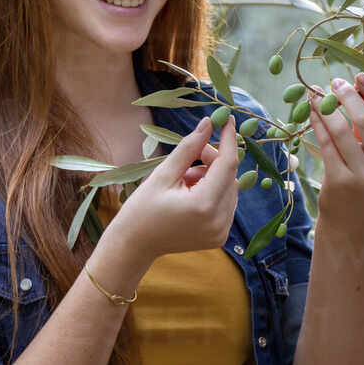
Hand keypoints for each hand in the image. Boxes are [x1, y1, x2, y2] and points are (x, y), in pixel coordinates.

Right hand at [109, 115, 238, 262]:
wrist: (134, 246)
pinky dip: (213, 191)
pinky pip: (226, 203)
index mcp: (204, 206)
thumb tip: (208, 123)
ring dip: (212, 176)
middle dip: (213, 159)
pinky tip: (190, 194)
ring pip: (229, 188)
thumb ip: (189, 147)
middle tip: (191, 154)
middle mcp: (218, 221)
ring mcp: (221, 232)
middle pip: (229, 175)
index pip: (227, 164)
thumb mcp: (163, 173)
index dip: (229, 139)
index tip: (228, 118)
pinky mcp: (220, 236)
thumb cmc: (142, 208)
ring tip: (184, 181)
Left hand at [307, 73, 363, 235]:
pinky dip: (316, 122)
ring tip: (317, 93)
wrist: (351, 221)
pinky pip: (325, 142)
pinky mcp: (340, 181)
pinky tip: (310, 111)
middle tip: (335, 83)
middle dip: (348, 95)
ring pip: (341, 129)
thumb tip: (357, 85)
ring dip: (326, 106)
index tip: (360, 77)